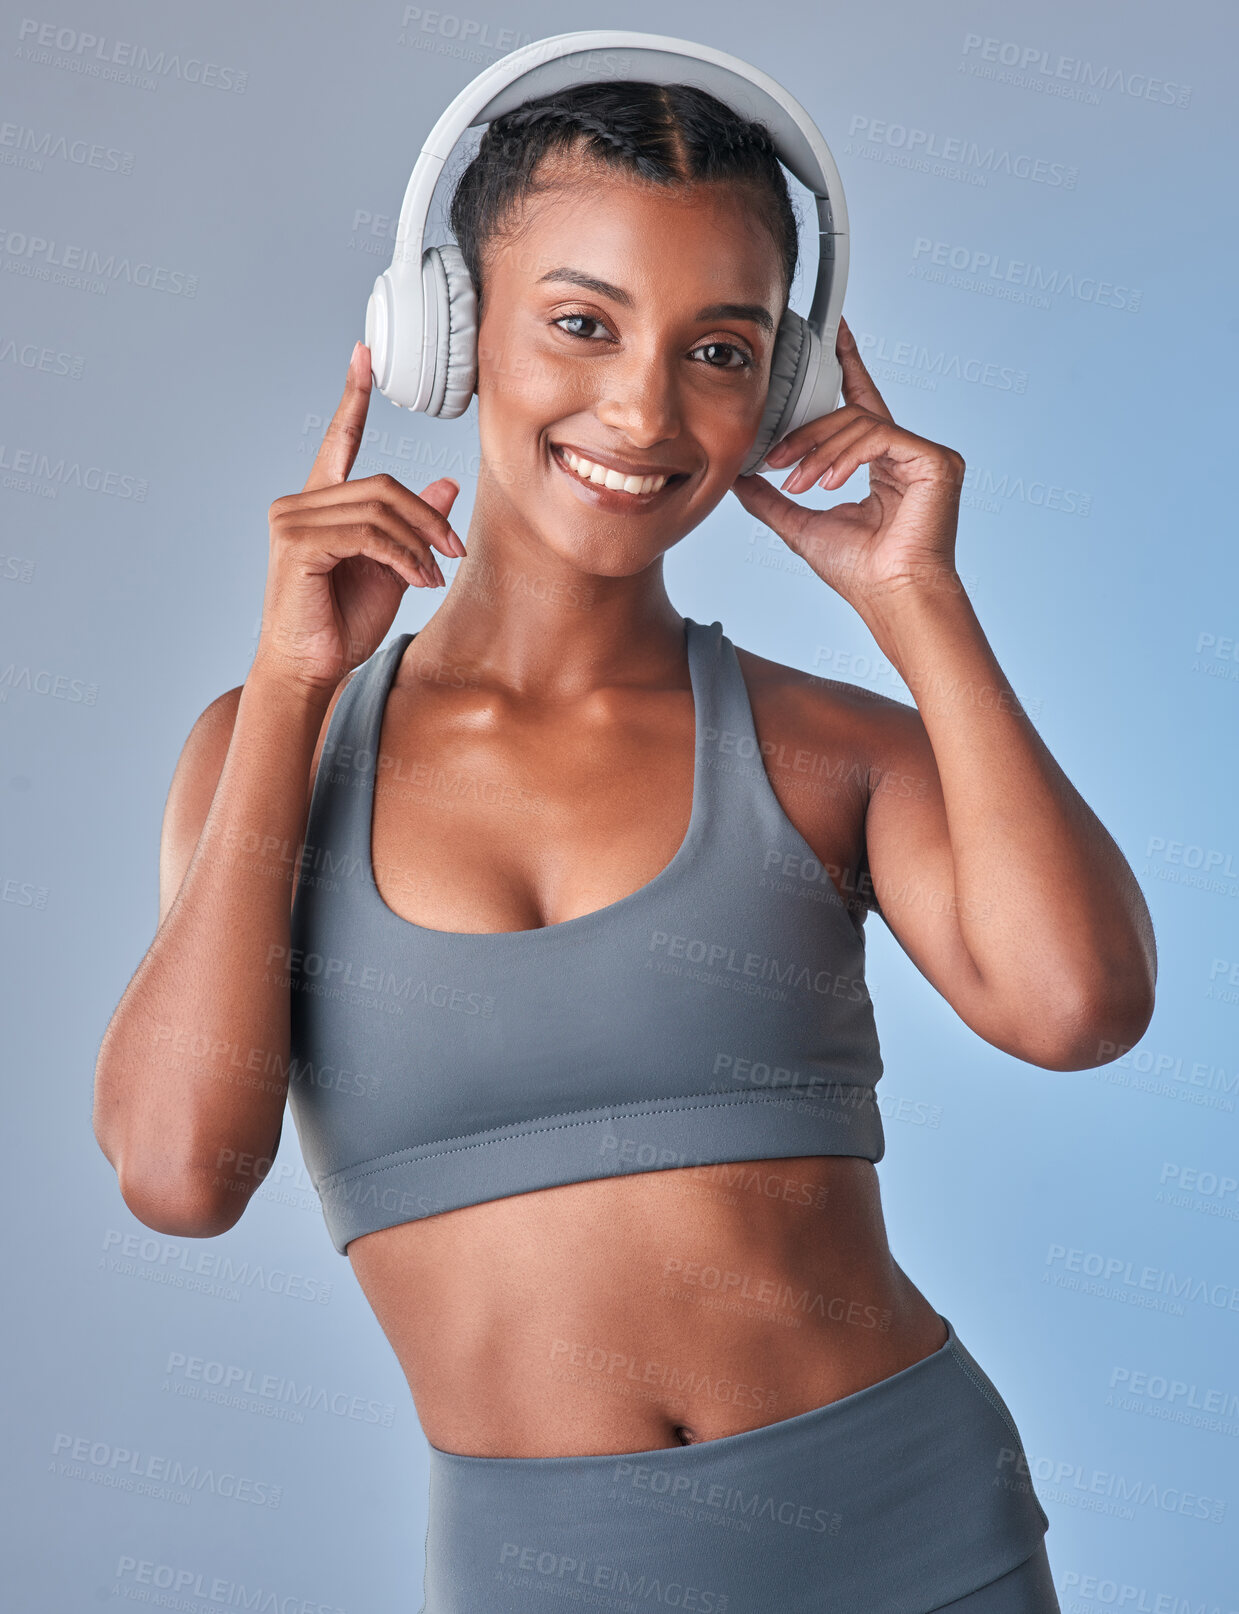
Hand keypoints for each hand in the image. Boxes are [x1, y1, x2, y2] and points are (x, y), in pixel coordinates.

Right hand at [253, 342, 466, 694]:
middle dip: (428, 518)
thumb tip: (447, 484)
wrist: (310, 670)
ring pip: (380, 509)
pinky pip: (368, 535)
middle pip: (383, 485)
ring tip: (434, 575)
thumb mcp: (393, 568)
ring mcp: (292, 520)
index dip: (353, 397)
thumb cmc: (342, 625)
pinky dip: (403, 557)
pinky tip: (418, 580)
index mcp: (318, 505)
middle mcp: (298, 504)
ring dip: (420, 544)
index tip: (363, 355)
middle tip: (455, 551)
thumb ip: (413, 527)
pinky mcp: (297, 544)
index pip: (339, 442)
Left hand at [730, 315, 965, 616]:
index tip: (833, 332)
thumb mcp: (801, 526)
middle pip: (850, 415)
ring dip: (819, 451)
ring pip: (860, 423)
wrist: (892, 598)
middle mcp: (906, 453)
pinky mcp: (935, 460)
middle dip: (807, 435)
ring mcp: (924, 455)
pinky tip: (828, 482)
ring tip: (798, 482)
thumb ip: (772, 498)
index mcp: (881, 463)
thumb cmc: (860, 573)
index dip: (847, 365)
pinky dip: (847, 456)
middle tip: (776, 463)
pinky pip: (880, 436)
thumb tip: (742, 476)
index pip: (860, 405)